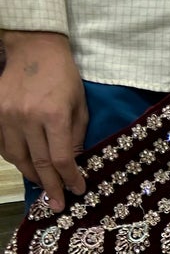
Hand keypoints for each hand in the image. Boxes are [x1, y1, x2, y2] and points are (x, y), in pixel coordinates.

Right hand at [0, 30, 86, 210]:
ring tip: (43, 185)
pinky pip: (2, 145)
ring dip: (32, 175)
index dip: (70, 179)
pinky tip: (26, 165)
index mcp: (54, 116)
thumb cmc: (63, 77)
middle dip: (51, 187)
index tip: (77, 191)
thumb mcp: (79, 106)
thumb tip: (73, 165)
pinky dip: (14, 159)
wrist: (34, 48)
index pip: (61, 159)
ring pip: (17, 158)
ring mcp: (7, 115)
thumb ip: (76, 136)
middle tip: (58, 204)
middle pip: (39, 163)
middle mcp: (28, 118)